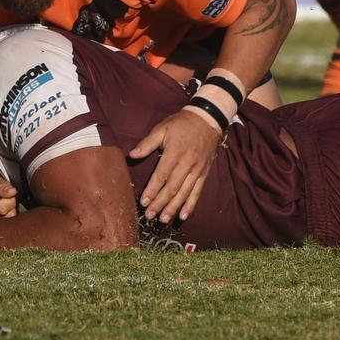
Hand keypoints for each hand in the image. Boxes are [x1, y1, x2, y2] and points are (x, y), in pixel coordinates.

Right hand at [0, 173, 17, 218]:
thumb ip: (1, 185)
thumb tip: (13, 192)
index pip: (2, 208)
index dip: (10, 199)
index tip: (8, 192)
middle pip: (7, 215)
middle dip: (11, 205)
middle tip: (4, 197)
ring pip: (9, 220)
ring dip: (10, 211)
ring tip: (2, 203)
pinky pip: (7, 224)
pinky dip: (8, 216)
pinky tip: (1, 210)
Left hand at [128, 108, 220, 223]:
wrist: (207, 120)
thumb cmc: (181, 124)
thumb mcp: (162, 128)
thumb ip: (147, 143)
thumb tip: (132, 155)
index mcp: (174, 153)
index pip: (161, 176)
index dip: (152, 190)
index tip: (143, 202)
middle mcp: (186, 164)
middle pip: (172, 188)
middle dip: (160, 203)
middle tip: (150, 215)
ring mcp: (197, 170)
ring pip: (184, 193)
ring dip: (173, 208)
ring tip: (163, 219)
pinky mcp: (204, 174)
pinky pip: (197, 192)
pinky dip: (190, 205)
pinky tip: (183, 216)